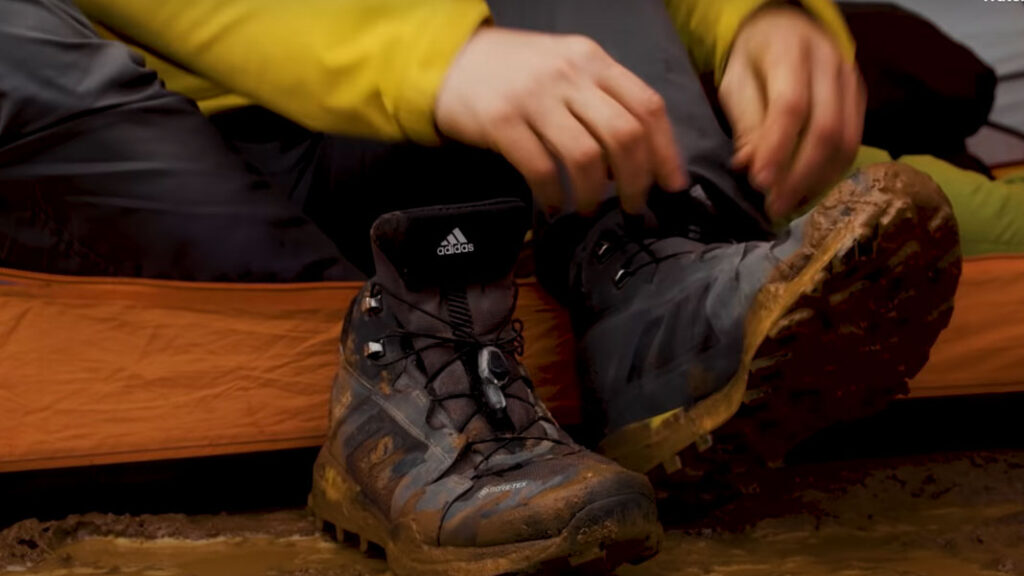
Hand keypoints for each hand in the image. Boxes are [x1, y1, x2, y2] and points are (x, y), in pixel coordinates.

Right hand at [435, 27, 686, 214]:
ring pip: (586, 156)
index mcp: (593, 60)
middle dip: (637, 181)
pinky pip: (540, 168)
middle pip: (625, 134)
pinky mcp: (501, 121)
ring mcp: (535, 97)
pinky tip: (553, 205)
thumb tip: (635, 161)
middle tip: (635, 207)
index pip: (648, 106)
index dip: (666, 152)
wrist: (451, 61)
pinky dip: (553, 195)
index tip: (672, 186)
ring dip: (595, 193)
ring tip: (590, 207)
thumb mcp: (566, 69)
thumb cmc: (516, 72)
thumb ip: (601, 100)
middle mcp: (569, 74)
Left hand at [721, 6, 865, 219]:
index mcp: (792, 52)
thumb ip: (746, 123)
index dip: (777, 148)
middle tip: (774, 206)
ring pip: (847, 141)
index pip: (791, 106)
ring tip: (788, 204)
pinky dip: (831, 172)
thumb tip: (750, 168)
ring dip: (817, 180)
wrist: (788, 27)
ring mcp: (852, 82)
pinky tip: (808, 189)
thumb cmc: (755, 59)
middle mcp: (831, 64)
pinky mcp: (861, 99)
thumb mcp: (736, 83)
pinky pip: (854, 143)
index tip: (760, 183)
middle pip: (826, 129)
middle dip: (799, 175)